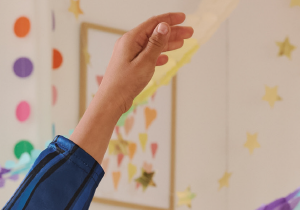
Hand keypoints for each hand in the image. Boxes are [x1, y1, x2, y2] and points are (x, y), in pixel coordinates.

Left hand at [72, 13, 192, 161]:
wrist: (110, 102)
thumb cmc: (124, 83)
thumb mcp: (145, 62)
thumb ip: (155, 43)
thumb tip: (164, 26)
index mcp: (131, 39)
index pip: (153, 23)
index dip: (169, 19)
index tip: (183, 18)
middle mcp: (129, 44)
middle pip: (154, 33)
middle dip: (172, 32)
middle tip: (189, 32)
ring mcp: (129, 54)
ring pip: (152, 45)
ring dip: (167, 43)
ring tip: (182, 43)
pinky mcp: (130, 65)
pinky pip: (146, 56)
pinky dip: (157, 55)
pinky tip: (165, 58)